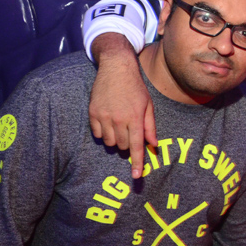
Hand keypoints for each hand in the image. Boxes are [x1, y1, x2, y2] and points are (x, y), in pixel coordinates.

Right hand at [89, 33, 156, 178]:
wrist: (116, 68)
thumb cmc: (136, 88)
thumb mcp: (148, 105)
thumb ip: (150, 126)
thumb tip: (153, 145)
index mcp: (135, 118)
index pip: (137, 146)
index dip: (138, 162)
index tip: (137, 176)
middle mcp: (118, 119)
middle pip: (122, 146)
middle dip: (127, 144)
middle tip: (130, 130)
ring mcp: (103, 116)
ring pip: (109, 142)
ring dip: (115, 139)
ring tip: (120, 124)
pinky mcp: (92, 113)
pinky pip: (97, 134)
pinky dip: (103, 133)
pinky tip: (108, 121)